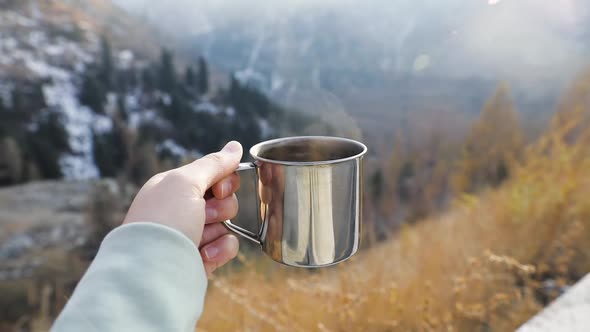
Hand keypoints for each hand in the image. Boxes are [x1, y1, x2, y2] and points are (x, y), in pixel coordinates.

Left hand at [123, 141, 242, 276]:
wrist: (151, 271)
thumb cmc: (163, 221)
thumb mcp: (186, 182)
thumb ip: (214, 164)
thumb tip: (235, 146)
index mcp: (173, 187)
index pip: (212, 174)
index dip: (223, 180)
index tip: (218, 190)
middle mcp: (181, 209)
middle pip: (223, 198)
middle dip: (222, 206)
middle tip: (205, 213)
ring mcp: (192, 234)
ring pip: (227, 223)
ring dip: (218, 229)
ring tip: (198, 238)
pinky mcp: (201, 257)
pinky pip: (227, 245)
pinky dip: (220, 249)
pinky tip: (203, 254)